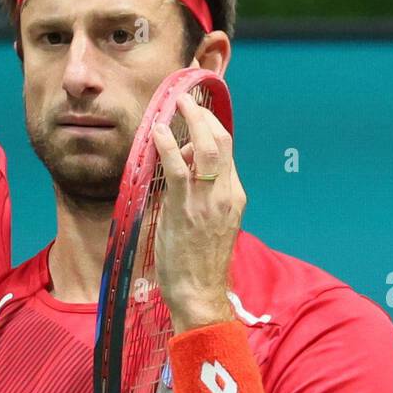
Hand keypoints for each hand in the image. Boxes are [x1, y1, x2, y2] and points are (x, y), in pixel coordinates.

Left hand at [151, 93, 246, 331]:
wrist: (199, 293)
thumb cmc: (198, 264)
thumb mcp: (208, 224)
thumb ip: (199, 195)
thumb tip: (181, 168)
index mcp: (233, 196)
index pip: (226, 152)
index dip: (211, 128)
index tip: (197, 115)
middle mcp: (225, 194)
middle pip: (222, 141)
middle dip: (205, 115)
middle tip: (186, 99)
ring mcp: (207, 201)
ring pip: (206, 148)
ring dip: (191, 120)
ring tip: (176, 105)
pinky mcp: (185, 210)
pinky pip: (178, 169)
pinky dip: (169, 145)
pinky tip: (159, 131)